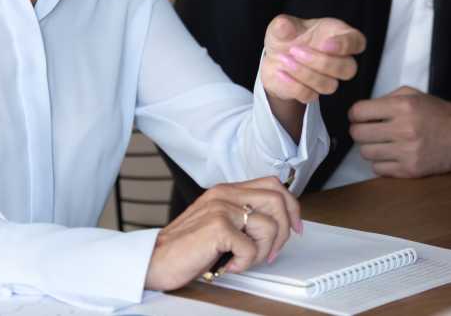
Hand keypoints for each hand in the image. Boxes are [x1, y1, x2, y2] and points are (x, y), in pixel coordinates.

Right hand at [144, 176, 302, 291]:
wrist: (154, 260)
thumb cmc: (185, 246)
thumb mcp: (217, 222)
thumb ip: (241, 215)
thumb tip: (276, 223)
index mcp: (226, 190)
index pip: (273, 185)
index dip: (291, 207)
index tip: (295, 227)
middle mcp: (225, 194)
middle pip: (278, 199)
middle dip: (284, 231)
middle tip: (271, 252)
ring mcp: (221, 208)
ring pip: (269, 225)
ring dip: (262, 251)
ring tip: (242, 260)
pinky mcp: (217, 227)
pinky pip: (251, 248)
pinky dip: (244, 263)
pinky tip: (228, 264)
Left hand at [260, 15, 366, 104]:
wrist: (273, 58)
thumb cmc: (287, 37)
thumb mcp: (282, 26)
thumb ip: (283, 25)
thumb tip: (283, 26)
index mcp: (338, 35)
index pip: (357, 42)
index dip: (345, 45)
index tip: (325, 44)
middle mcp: (339, 59)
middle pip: (349, 69)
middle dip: (323, 62)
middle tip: (295, 50)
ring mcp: (327, 78)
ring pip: (330, 85)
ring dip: (305, 73)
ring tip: (285, 59)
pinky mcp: (312, 93)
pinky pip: (310, 95)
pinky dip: (293, 84)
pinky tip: (281, 72)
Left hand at [348, 86, 450, 177]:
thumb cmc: (437, 114)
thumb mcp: (413, 95)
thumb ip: (386, 99)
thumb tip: (360, 111)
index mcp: (403, 107)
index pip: (359, 112)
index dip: (354, 114)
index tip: (358, 116)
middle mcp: (403, 129)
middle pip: (358, 134)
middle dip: (358, 131)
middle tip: (366, 130)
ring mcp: (407, 152)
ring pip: (366, 153)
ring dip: (369, 147)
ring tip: (381, 142)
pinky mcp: (410, 170)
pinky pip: (378, 169)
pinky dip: (380, 163)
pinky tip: (390, 155)